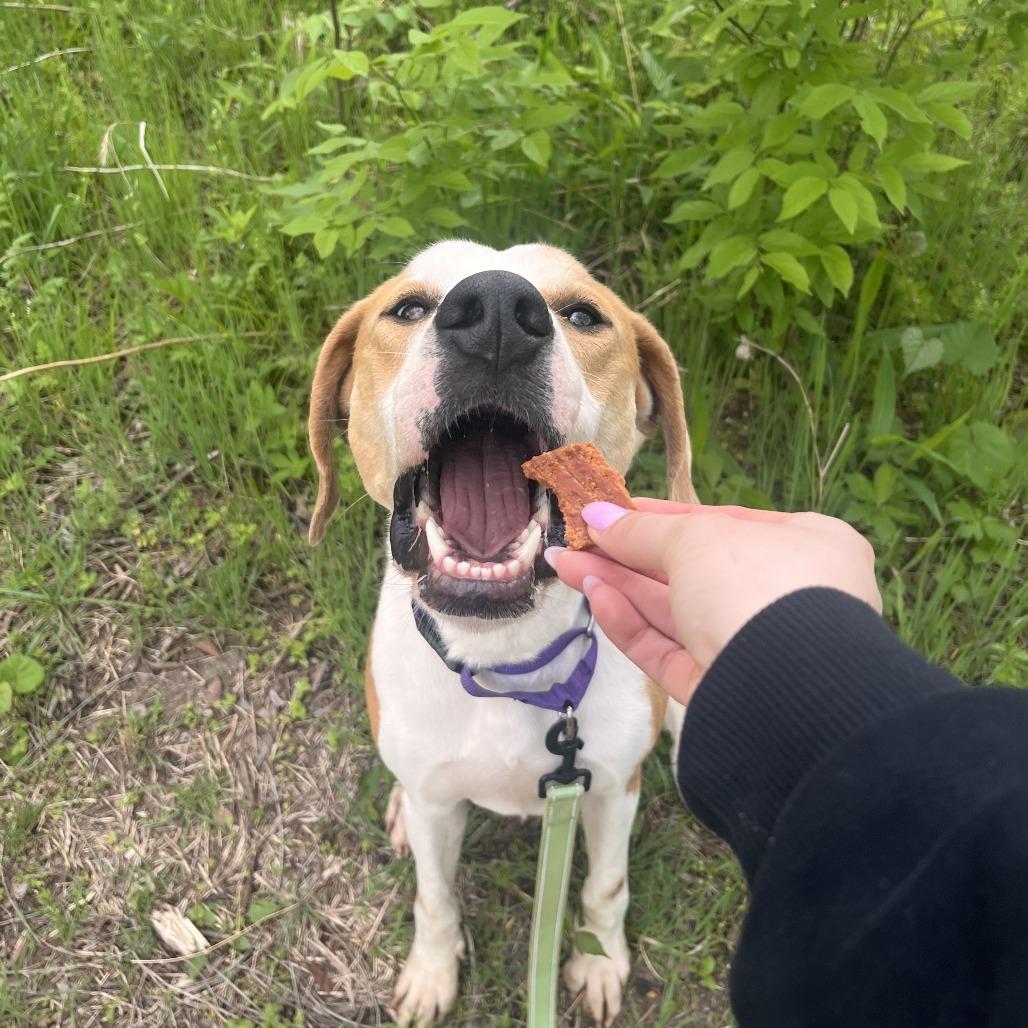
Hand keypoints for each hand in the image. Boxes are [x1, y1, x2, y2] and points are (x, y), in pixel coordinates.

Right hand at [546, 500, 880, 704]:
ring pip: (674, 612)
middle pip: (690, 570)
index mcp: (803, 546)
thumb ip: (642, 531)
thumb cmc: (755, 584)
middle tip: (575, 541)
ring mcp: (752, 647)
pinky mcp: (723, 691)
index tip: (610, 512)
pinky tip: (596, 597)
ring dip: (619, 586)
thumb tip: (595, 516)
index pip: (722, 524)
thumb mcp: (695, 539)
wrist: (787, 690)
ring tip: (565, 565)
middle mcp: (783, 595)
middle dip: (627, 555)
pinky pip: (671, 651)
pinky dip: (632, 624)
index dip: (661, 516)